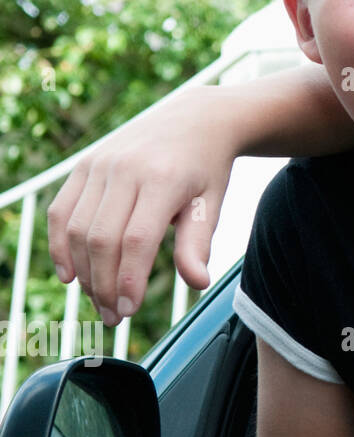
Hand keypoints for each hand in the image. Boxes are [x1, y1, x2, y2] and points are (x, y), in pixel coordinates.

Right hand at [47, 87, 236, 323]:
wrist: (195, 120)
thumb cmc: (206, 168)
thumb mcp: (212, 203)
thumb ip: (198, 243)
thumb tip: (197, 283)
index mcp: (163, 179)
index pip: (136, 241)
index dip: (128, 280)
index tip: (129, 311)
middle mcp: (126, 169)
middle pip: (102, 239)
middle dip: (103, 285)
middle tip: (113, 316)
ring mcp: (100, 165)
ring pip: (77, 229)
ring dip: (83, 272)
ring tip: (97, 300)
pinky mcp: (83, 165)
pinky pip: (60, 210)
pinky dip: (59, 245)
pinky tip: (70, 274)